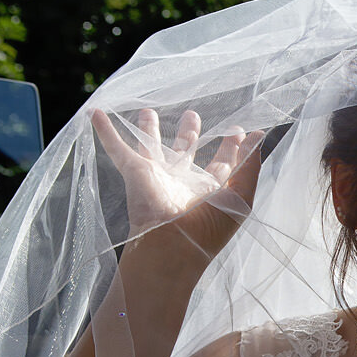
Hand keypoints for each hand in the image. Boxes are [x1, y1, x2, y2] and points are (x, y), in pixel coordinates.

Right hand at [91, 107, 262, 262]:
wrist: (171, 245)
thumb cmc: (211, 227)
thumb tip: (259, 136)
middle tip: (193, 115)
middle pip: (186, 151)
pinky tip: (97, 114)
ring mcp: (159, 176)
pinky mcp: (136, 173)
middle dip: (190, 132)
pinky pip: (117, 147)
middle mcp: (185, 182)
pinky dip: (106, 132)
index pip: (223, 164)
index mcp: (212, 190)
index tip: (238, 130)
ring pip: (152, 145)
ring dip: (149, 128)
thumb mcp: (241, 196)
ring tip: (147, 111)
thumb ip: (250, 166)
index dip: (231, 147)